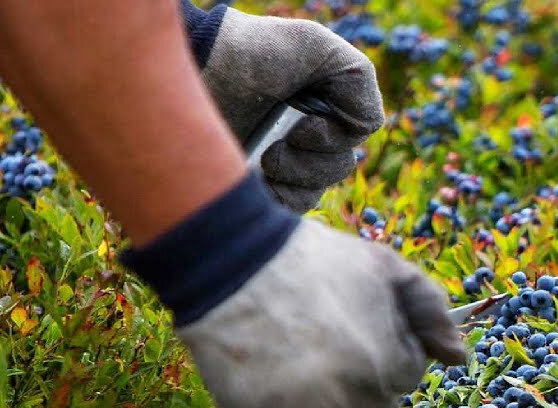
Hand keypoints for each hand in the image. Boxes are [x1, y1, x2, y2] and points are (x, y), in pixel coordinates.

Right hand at [123, 174, 464, 407]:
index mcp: (388, 370)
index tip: (348, 327)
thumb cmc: (314, 262)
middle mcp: (351, 407)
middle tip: (315, 345)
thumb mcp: (386, 269)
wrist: (231, 266)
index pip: (403, 381)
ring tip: (292, 371)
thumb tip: (459, 358)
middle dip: (352, 386)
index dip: (378, 351)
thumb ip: (432, 311)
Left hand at [181, 2, 384, 211]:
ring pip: (315, 193)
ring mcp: (280, 160)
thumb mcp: (319, 48)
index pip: (356, 137)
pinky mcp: (257, 184)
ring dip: (294, 179)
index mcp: (325, 104)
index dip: (335, 136)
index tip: (304, 119)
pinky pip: (288, 210)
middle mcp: (306, 132)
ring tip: (263, 161)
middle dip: (311, 162)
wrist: (196, 69)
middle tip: (278, 145)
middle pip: (340, 169)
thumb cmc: (253, 53)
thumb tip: (361, 135)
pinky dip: (280, 199)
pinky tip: (258, 182)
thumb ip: (360, 83)